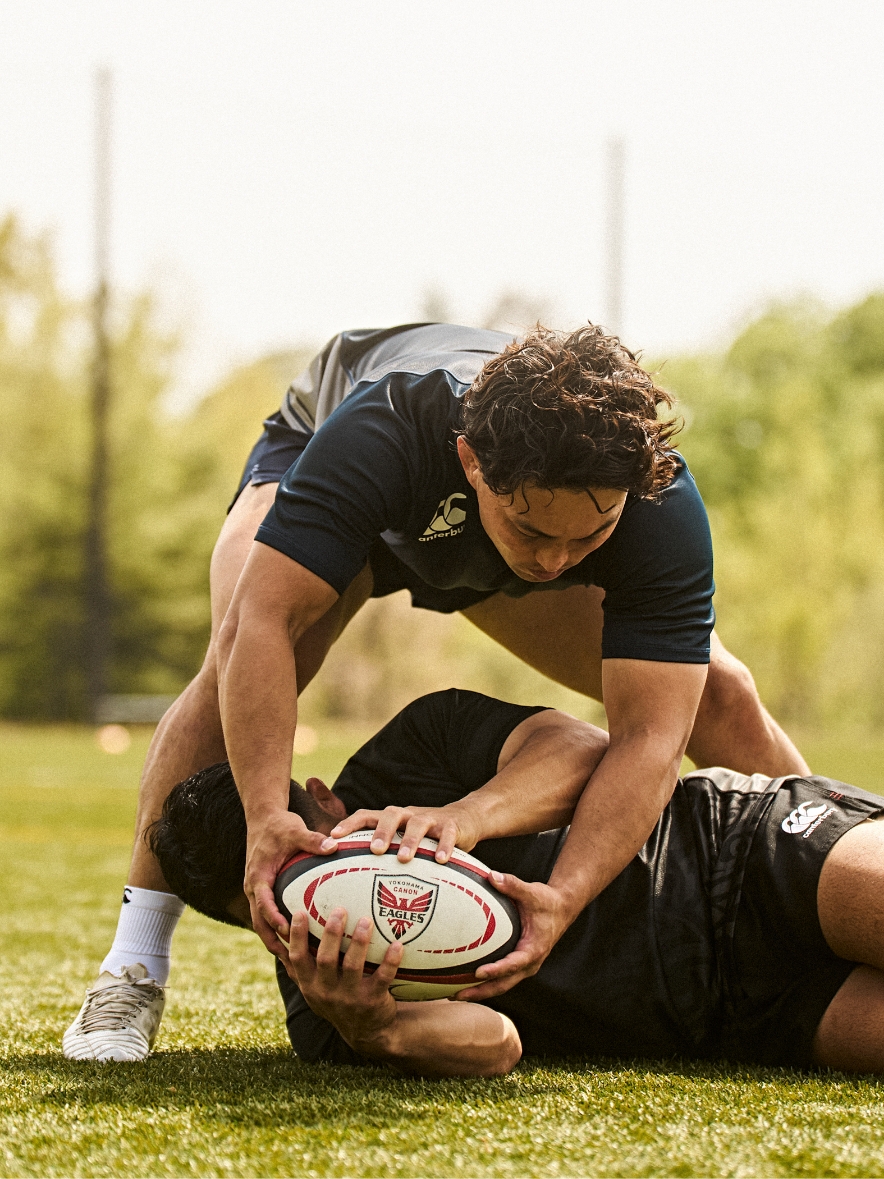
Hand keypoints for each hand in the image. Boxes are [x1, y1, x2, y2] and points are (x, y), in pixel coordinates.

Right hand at [245, 810, 337, 956]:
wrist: (263, 816)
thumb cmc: (279, 825)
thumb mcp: (296, 830)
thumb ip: (313, 840)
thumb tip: (333, 846)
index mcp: (258, 877)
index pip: (263, 903)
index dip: (274, 919)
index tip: (289, 932)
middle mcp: (253, 888)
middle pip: (259, 923)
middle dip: (274, 943)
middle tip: (292, 962)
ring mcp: (257, 891)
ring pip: (262, 923)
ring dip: (275, 942)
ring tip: (295, 964)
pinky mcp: (263, 891)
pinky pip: (268, 916)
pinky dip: (279, 931)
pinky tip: (298, 943)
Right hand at [283, 906, 402, 1051]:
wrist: (366, 1032)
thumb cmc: (336, 998)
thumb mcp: (313, 988)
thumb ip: (299, 966)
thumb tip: (280, 932)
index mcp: (310, 985)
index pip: (298, 958)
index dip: (297, 936)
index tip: (300, 912)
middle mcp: (326, 992)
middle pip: (326, 959)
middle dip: (332, 934)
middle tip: (340, 910)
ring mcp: (350, 998)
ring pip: (353, 966)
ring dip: (359, 942)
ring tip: (366, 921)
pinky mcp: (372, 1001)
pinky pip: (382, 978)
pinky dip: (390, 961)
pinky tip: (397, 945)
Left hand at [330, 802, 478, 863]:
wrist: (464, 820)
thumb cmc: (425, 837)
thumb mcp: (403, 839)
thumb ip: (384, 854)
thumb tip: (353, 881)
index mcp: (392, 819)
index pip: (366, 815)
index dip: (349, 824)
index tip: (333, 838)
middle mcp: (408, 815)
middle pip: (391, 814)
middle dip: (381, 831)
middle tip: (374, 850)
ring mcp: (430, 819)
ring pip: (418, 823)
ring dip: (410, 840)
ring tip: (403, 859)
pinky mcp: (452, 826)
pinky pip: (448, 834)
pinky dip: (444, 846)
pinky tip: (440, 861)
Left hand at [455, 873, 571, 1001]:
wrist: (561, 909)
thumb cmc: (546, 901)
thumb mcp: (531, 892)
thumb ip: (512, 884)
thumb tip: (491, 876)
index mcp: (534, 949)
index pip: (513, 964)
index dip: (496, 970)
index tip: (478, 973)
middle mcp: (530, 963)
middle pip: (503, 984)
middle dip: (480, 992)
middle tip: (457, 995)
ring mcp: (524, 967)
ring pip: (501, 985)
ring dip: (480, 991)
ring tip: (455, 994)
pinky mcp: (519, 965)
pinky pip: (501, 978)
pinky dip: (485, 982)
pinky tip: (465, 981)